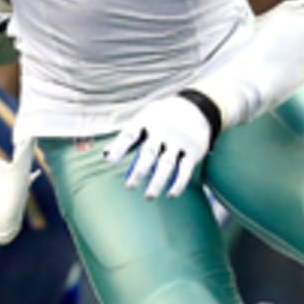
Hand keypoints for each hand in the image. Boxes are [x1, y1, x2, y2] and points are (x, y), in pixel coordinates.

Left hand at [104, 92, 219, 199]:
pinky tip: (170, 194)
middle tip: (129, 186)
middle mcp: (163, 130)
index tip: (110, 161)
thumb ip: (129, 137)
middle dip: (139, 171)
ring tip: (148, 196)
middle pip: (149, 152)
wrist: (197, 107)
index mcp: (147, 120)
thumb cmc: (162, 117)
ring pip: (167, 164)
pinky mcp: (193, 151)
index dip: (119, 147)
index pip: (130, 134)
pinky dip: (178, 184)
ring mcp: (179, 140)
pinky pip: (185, 170)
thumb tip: (106, 155)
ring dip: (157, 182)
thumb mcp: (145, 119)